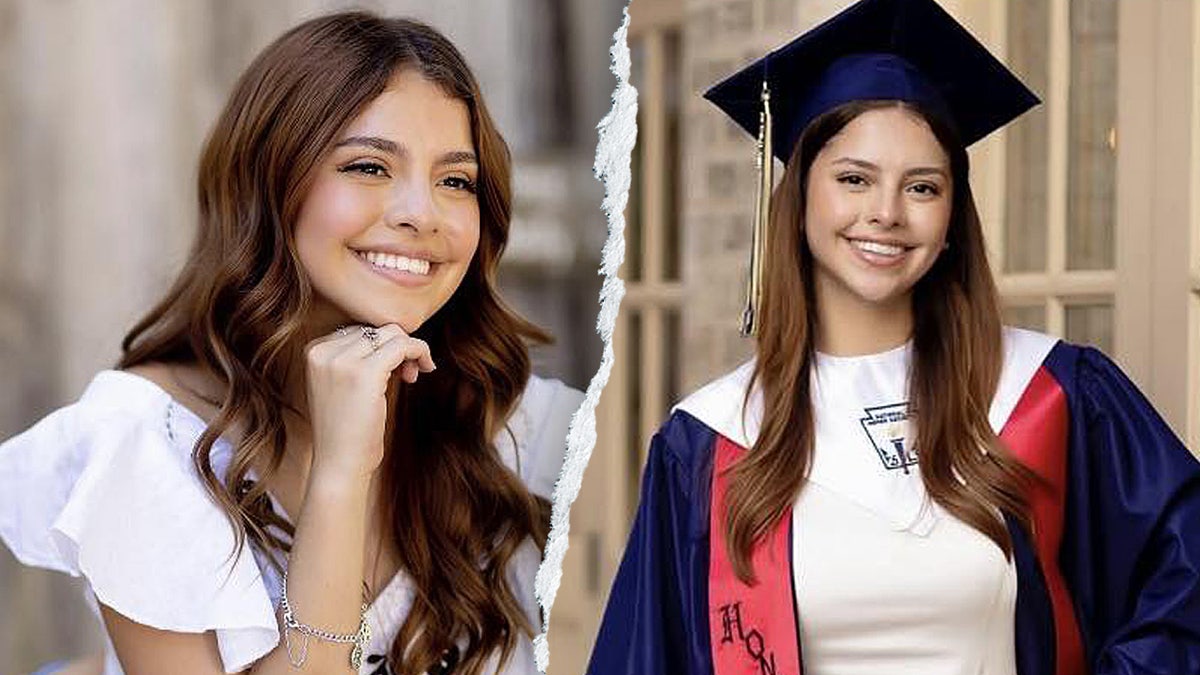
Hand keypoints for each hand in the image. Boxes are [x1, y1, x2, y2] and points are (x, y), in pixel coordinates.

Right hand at [303, 324, 434, 480]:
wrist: (339, 464)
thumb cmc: (346, 430)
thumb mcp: (342, 385)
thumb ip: (357, 358)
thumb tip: (395, 334)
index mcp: (313, 351)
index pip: (359, 330)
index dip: (383, 347)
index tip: (395, 370)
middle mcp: (322, 351)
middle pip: (377, 329)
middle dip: (398, 348)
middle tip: (408, 374)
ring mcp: (341, 361)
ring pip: (392, 334)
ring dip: (411, 350)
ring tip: (412, 375)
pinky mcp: (364, 372)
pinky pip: (403, 345)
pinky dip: (420, 352)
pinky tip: (426, 369)